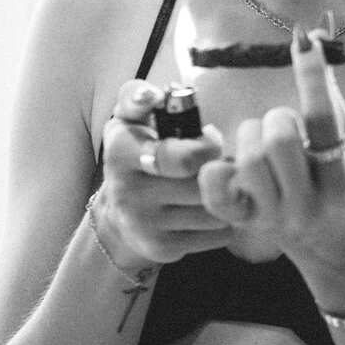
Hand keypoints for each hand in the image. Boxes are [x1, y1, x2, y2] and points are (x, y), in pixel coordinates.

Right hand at [95, 79, 234, 269]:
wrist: (118, 213)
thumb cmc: (136, 153)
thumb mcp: (128, 120)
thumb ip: (137, 97)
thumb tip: (152, 95)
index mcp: (121, 151)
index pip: (178, 156)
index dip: (207, 147)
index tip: (211, 141)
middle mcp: (128, 191)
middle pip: (201, 185)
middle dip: (219, 172)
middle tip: (223, 164)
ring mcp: (144, 224)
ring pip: (212, 211)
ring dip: (226, 196)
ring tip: (221, 184)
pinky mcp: (162, 249)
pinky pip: (215, 234)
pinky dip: (225, 220)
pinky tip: (214, 207)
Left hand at [197, 28, 344, 273]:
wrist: (338, 250)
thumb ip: (331, 96)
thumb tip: (316, 37)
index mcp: (340, 184)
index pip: (324, 122)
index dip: (313, 77)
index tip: (305, 42)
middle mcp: (306, 204)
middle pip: (279, 138)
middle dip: (279, 118)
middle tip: (285, 126)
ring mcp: (273, 217)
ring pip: (249, 157)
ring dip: (253, 137)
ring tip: (264, 145)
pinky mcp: (244, 222)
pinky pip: (217, 190)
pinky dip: (217, 169)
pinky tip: (231, 162)